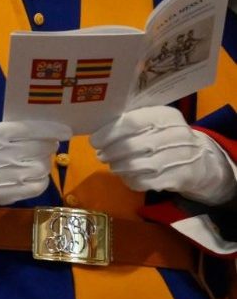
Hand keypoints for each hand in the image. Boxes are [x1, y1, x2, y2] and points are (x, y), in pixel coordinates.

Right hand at [0, 120, 71, 219]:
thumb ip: (12, 129)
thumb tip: (46, 131)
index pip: (32, 129)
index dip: (53, 129)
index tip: (65, 131)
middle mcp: (1, 155)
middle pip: (41, 147)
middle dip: (49, 145)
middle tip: (46, 146)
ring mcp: (6, 176)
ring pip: (43, 166)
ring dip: (44, 162)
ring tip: (34, 161)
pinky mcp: (10, 194)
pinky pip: (40, 185)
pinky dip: (42, 179)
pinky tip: (33, 175)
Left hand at [90, 106, 235, 204]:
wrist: (202, 159)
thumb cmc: (168, 136)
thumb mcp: (156, 120)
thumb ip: (131, 120)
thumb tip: (98, 126)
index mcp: (165, 116)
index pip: (131, 122)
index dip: (109, 133)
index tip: (95, 140)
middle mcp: (174, 135)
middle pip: (132, 146)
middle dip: (111, 152)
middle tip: (101, 155)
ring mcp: (178, 157)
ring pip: (137, 165)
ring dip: (118, 167)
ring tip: (113, 165)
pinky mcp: (178, 178)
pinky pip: (145, 182)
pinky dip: (130, 180)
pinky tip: (127, 175)